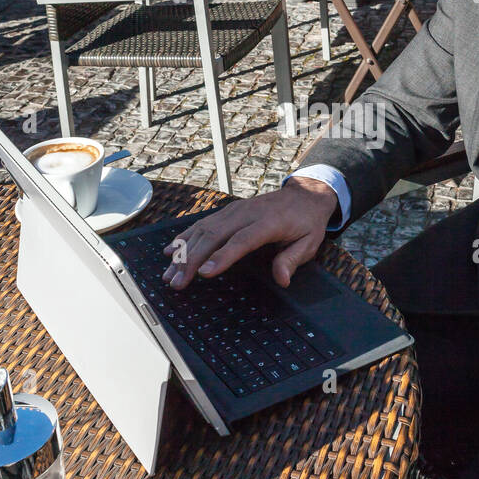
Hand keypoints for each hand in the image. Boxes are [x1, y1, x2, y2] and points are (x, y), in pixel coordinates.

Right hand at [161, 177, 338, 289]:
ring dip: (182, 252)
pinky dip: (184, 237)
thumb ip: (292, 260)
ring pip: (202, 230)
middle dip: (191, 260)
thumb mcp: (309, 243)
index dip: (221, 257)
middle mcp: (246, 214)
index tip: (203, 273)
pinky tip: (170, 251)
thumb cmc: (306, 222)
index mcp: (268, 222)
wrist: (304, 195)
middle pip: (213, 236)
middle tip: (177, 282)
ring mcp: (234, 211)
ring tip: (168, 274)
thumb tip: (282, 279)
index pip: (241, 241)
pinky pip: (201, 224)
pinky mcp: (227, 211)